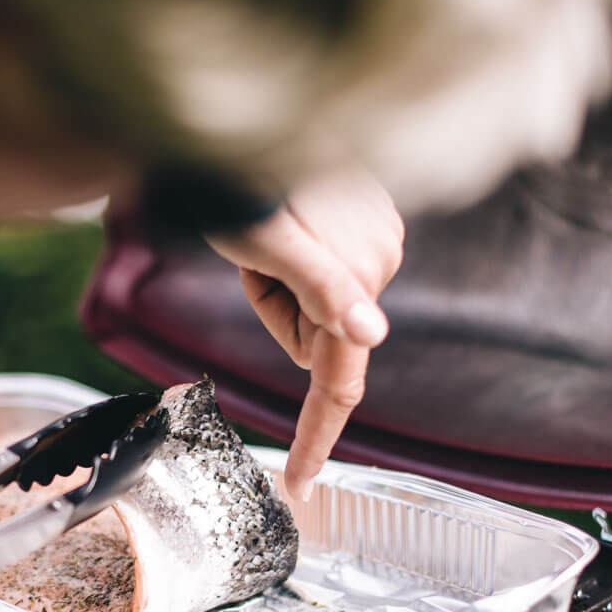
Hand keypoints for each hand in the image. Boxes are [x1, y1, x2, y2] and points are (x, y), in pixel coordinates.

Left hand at [206, 167, 402, 502]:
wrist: (230, 127)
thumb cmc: (237, 185)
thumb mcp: (268, 240)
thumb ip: (323, 288)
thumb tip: (371, 333)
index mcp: (359, 278)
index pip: (341, 381)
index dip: (317, 436)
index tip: (301, 485)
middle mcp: (380, 262)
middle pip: (322, 338)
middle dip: (280, 315)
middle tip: (254, 262)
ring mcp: (377, 240)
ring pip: (320, 307)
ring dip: (282, 286)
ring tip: (264, 237)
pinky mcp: (367, 223)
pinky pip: (324, 276)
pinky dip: (293, 266)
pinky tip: (283, 223)